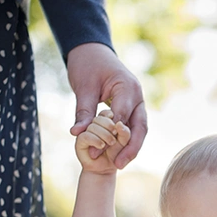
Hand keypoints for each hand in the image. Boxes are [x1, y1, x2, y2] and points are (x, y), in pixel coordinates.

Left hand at [67, 43, 146, 169]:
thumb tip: (76, 133)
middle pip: (140, 127)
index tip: (96, 152)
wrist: (92, 51)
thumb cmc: (87, 65)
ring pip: (140, 128)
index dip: (110, 137)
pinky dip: (128, 139)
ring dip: (132, 147)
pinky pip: (133, 126)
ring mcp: (138, 102)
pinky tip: (119, 153)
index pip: (122, 117)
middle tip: (119, 165)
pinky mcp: (132, 106)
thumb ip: (83, 111)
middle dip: (131, 148)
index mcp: (128, 88)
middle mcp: (138, 96)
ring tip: (120, 164)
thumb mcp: (83, 87)